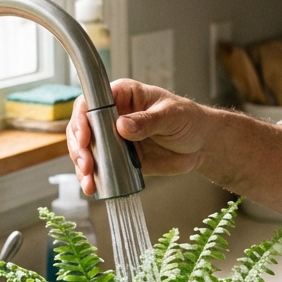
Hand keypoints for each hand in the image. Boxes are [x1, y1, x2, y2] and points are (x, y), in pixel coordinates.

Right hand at [66, 79, 211, 196]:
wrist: (202, 145)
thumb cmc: (189, 119)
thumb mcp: (171, 116)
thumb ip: (147, 121)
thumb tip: (122, 125)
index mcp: (123, 95)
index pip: (92, 101)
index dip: (82, 118)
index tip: (86, 137)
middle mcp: (113, 115)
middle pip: (82, 127)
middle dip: (80, 147)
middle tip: (87, 164)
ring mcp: (113, 138)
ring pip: (87, 149)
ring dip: (82, 165)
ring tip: (88, 180)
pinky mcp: (118, 158)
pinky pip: (100, 167)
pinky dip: (93, 178)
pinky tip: (92, 187)